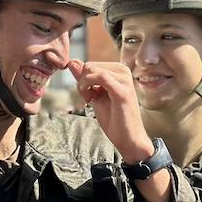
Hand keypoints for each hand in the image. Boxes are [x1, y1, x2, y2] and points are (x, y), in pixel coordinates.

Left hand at [68, 59, 172, 201]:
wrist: (129, 139)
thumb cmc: (114, 119)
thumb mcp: (95, 95)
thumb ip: (84, 79)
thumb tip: (72, 62)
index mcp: (119, 71)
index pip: (90, 64)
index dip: (82, 79)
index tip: (87, 95)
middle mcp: (123, 71)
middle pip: (89, 66)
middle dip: (83, 82)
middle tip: (90, 99)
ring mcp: (124, 80)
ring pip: (92, 70)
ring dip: (84, 86)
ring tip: (91, 101)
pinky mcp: (122, 91)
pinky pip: (100, 77)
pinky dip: (88, 87)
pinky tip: (90, 100)